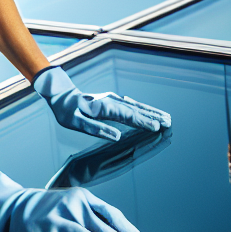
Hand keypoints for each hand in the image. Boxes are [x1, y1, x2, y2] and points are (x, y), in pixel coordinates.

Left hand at [33, 66, 170, 142]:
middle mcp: (111, 101)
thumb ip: (96, 129)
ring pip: (136, 106)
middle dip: (153, 116)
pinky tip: (152, 112)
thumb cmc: (66, 112)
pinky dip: (144, 109)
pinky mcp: (114, 100)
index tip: (156, 127)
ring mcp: (114, 99)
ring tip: (166, 117)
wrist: (62, 95)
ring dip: (152, 112)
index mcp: (103, 107)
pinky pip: (132, 105)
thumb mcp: (75, 123)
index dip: (142, 122)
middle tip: (169, 122)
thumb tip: (116, 136)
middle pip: (136, 109)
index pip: (127, 116)